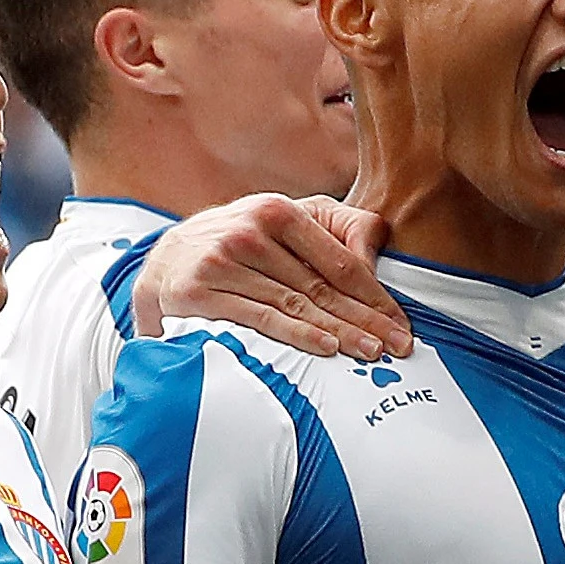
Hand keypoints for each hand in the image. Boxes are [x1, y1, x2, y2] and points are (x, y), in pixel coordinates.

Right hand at [135, 194, 411, 359]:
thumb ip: (329, 229)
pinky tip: (327, 348)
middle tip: (399, 347)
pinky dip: (297, 336)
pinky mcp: (201, 293)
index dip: (375, 296)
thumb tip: (377, 247)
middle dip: (366, 320)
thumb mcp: (278, 224)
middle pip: (322, 288)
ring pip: (295, 305)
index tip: (401, 323)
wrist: (162, 264)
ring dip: (340, 332)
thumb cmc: (235, 247)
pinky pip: (261, 319)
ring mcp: (223, 261)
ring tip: (372, 352)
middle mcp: (250, 231)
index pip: (338, 262)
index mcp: (277, 211)